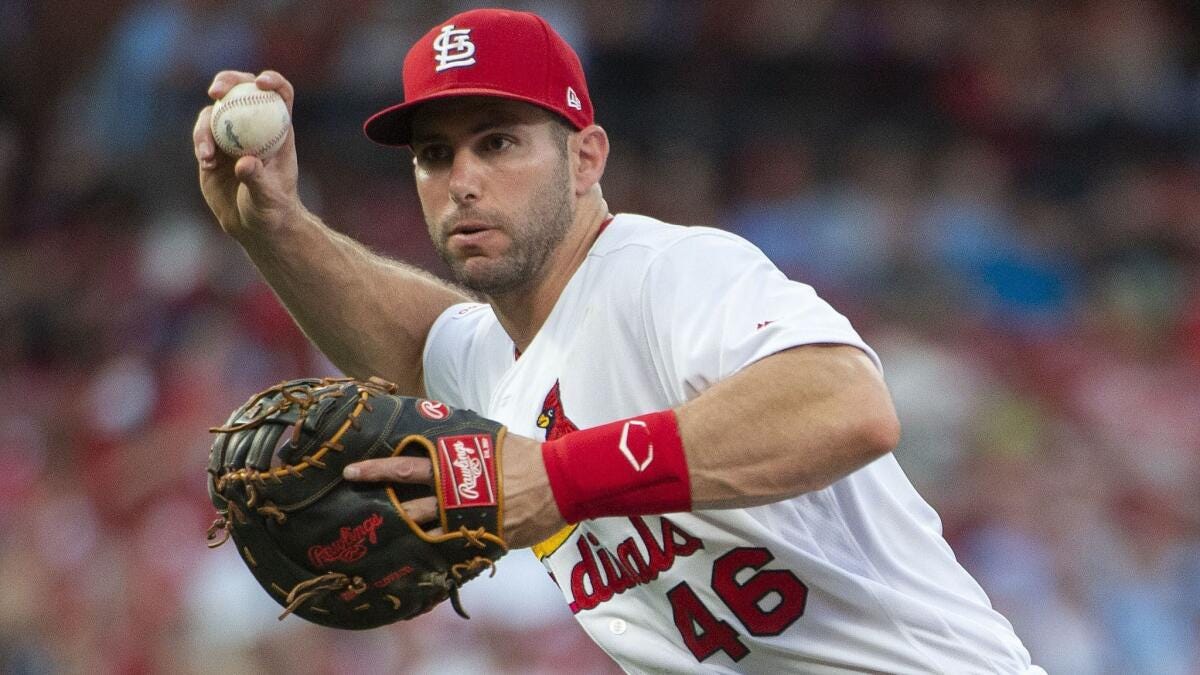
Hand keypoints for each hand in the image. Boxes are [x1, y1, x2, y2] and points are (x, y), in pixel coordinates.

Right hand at [192, 70, 302, 239]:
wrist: (253, 225)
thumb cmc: (271, 211)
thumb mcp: (268, 198)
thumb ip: (258, 179)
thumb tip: (244, 163)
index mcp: (279, 129)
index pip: (280, 95)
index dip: (273, 81)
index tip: (261, 83)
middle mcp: (254, 126)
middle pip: (242, 89)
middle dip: (228, 81)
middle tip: (216, 91)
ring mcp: (231, 135)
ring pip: (216, 111)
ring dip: (206, 125)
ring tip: (207, 155)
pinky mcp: (212, 148)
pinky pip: (202, 135)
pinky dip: (200, 143)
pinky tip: (205, 162)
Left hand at [343, 434, 566, 548]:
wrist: (561, 481)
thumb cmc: (527, 456)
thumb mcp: (491, 440)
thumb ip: (464, 443)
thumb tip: (443, 435)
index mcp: (454, 464)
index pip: (406, 465)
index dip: (378, 469)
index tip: (351, 471)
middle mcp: (454, 492)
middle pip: (407, 501)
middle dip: (378, 504)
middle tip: (350, 508)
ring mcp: (467, 519)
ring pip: (424, 528)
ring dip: (402, 533)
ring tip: (379, 538)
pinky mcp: (482, 538)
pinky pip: (452, 550)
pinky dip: (434, 554)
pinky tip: (416, 561)